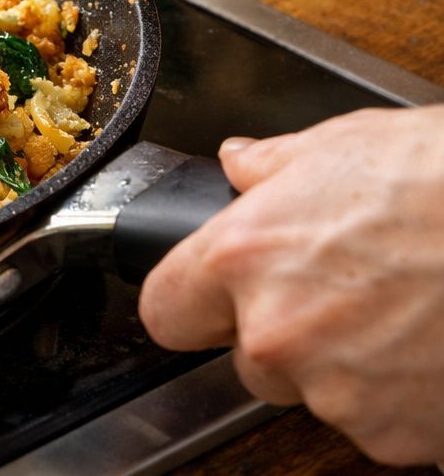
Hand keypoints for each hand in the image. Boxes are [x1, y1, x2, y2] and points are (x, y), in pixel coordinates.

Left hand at [139, 105, 443, 464]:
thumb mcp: (343, 144)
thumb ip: (271, 166)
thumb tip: (240, 164)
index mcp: (244, 259)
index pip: (166, 310)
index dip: (192, 302)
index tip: (213, 298)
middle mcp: (278, 334)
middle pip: (248, 358)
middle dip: (284, 332)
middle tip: (342, 291)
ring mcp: (339, 394)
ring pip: (316, 393)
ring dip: (346, 366)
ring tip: (403, 310)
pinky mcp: (399, 437)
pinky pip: (379, 423)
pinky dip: (401, 395)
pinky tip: (430, 344)